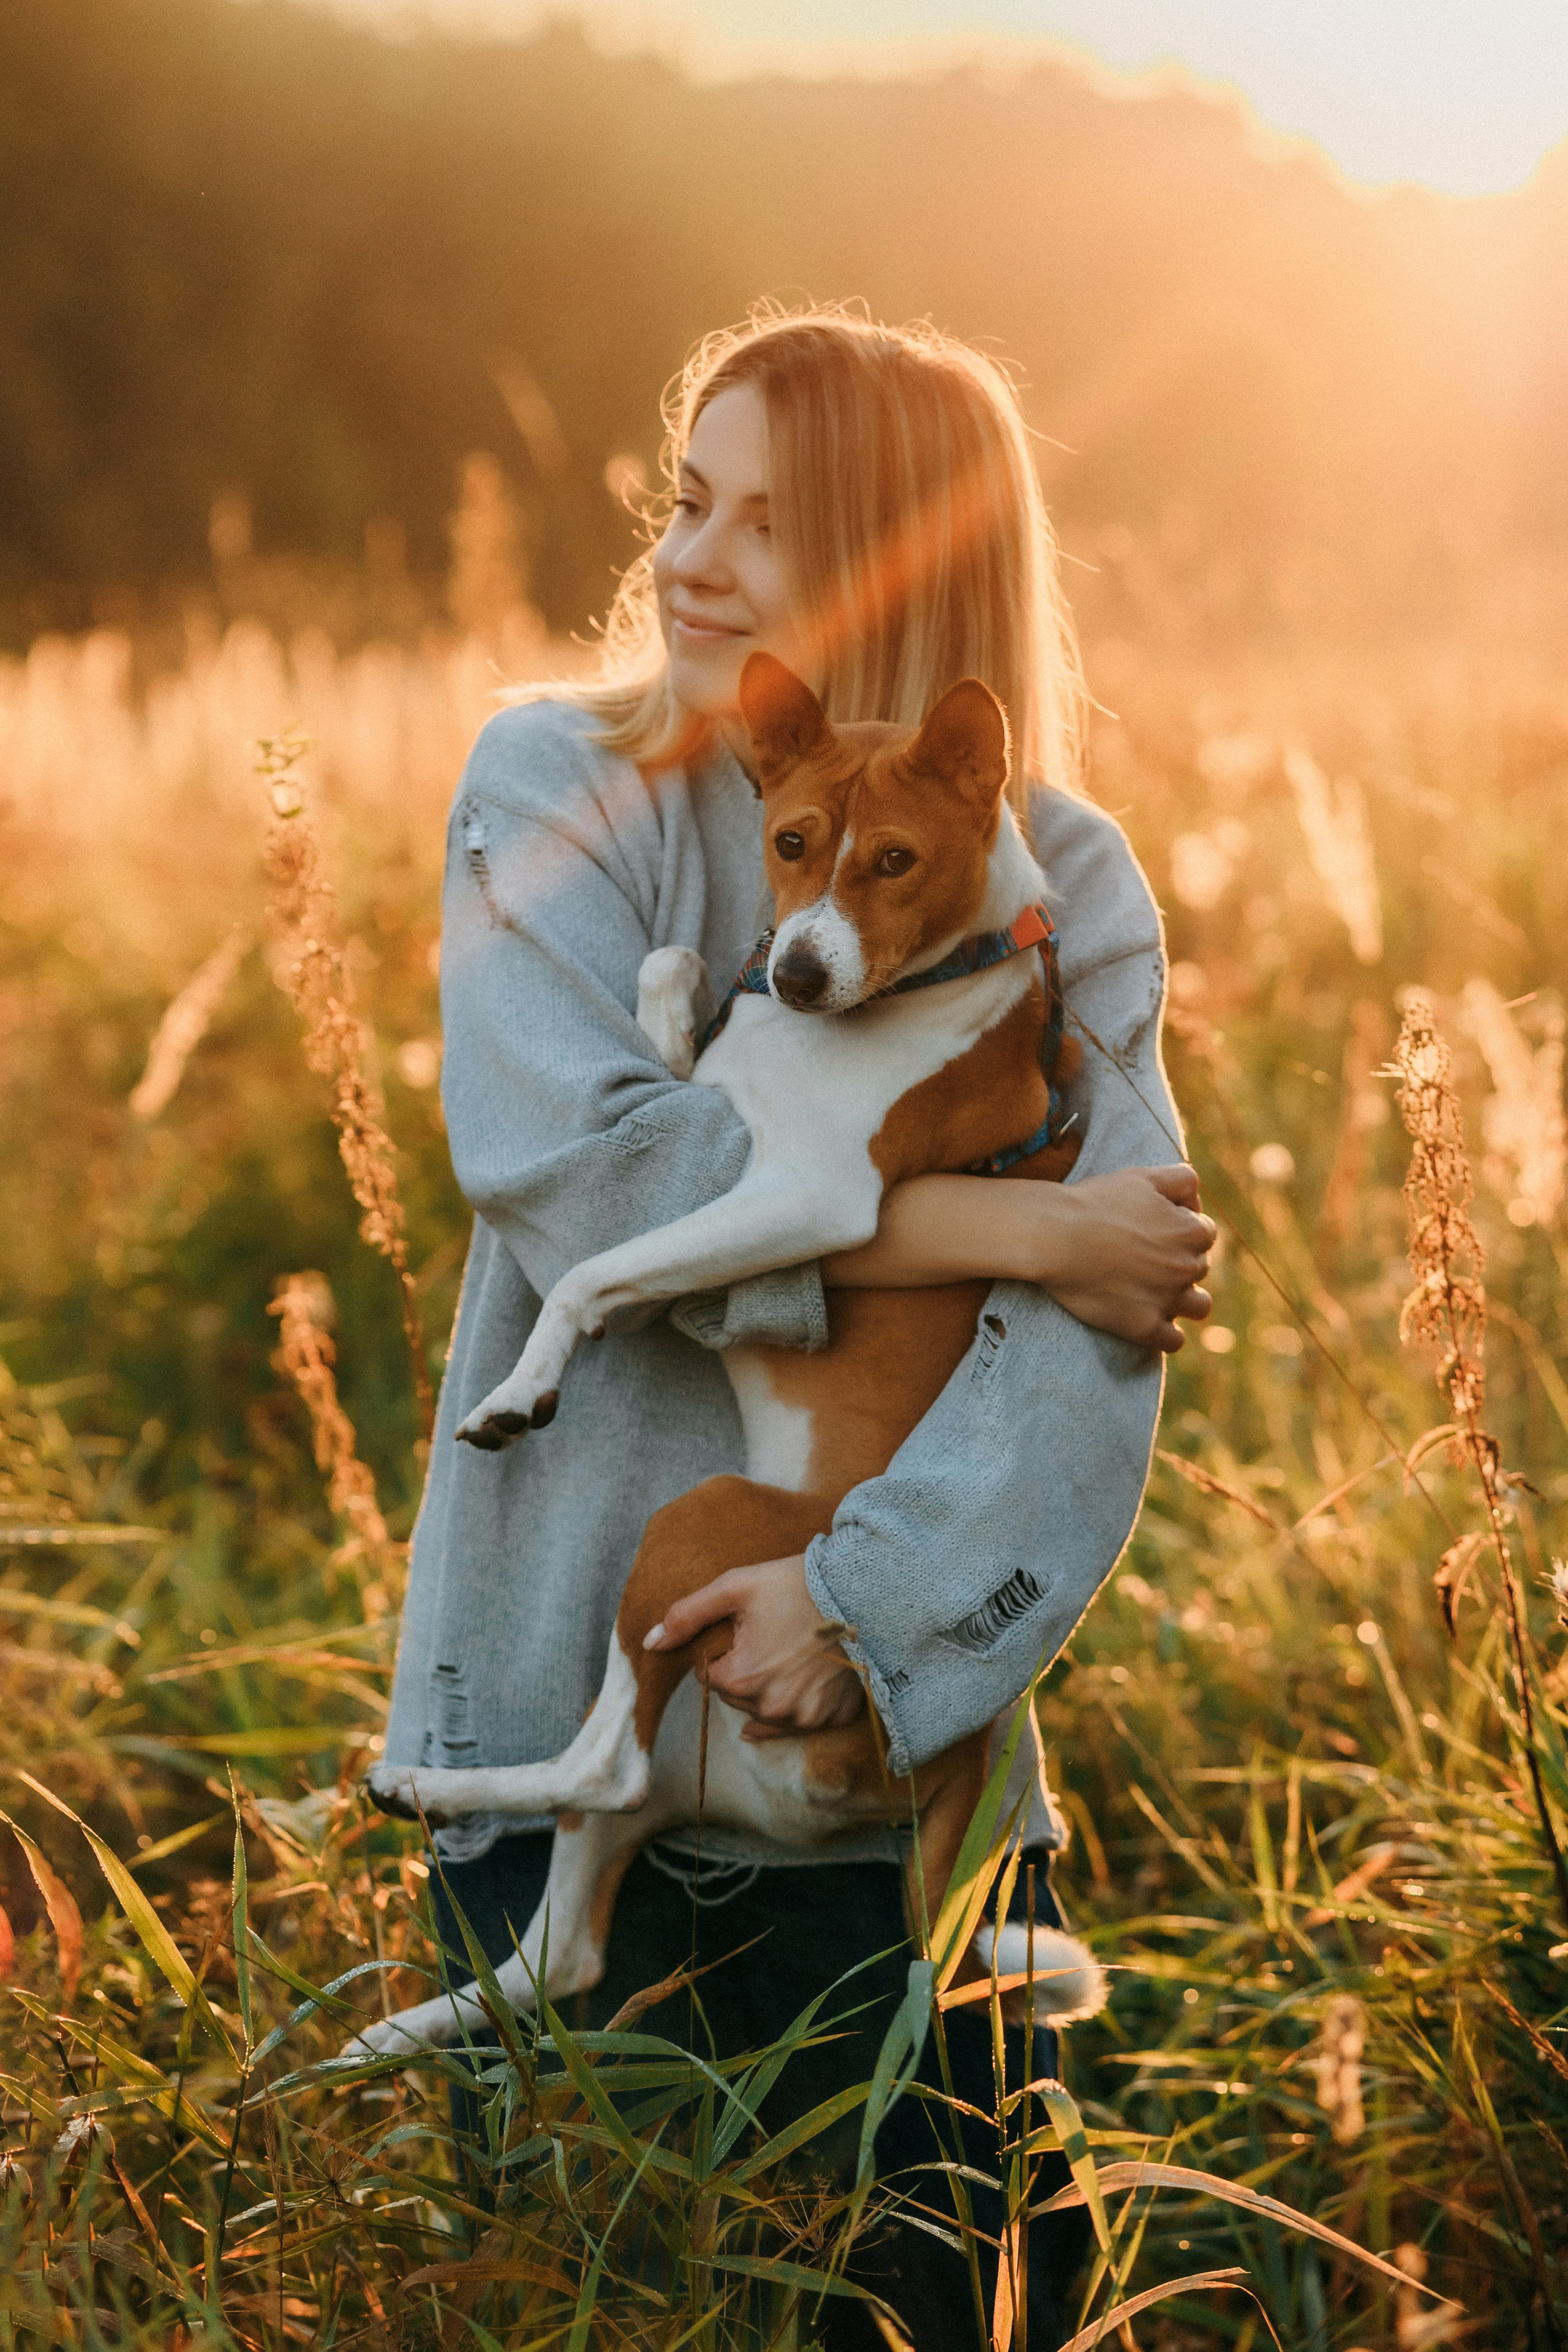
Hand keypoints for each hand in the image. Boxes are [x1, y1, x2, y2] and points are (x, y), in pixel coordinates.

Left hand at [643, 1554, 865, 1740]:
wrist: (863, 1589)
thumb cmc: (795, 1583)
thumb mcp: (736, 1587)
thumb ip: (687, 1615)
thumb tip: (650, 1643)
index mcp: (741, 1679)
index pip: (710, 1675)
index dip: (725, 1649)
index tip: (748, 1626)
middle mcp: (771, 1708)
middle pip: (738, 1696)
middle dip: (747, 1670)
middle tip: (773, 1634)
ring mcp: (805, 1718)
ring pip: (767, 1710)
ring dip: (772, 1688)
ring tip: (793, 1651)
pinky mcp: (833, 1719)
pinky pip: (802, 1721)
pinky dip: (801, 1703)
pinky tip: (807, 1677)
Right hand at [1037, 1165, 1213, 1351]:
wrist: (1056, 1237)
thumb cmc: (1096, 1203)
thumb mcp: (1143, 1176)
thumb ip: (1181, 1179)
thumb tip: (1196, 1201)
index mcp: (1192, 1232)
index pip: (1205, 1234)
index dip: (1181, 1230)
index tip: (1155, 1231)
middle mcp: (1187, 1268)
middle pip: (1199, 1267)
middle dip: (1179, 1262)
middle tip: (1145, 1258)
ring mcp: (1168, 1300)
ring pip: (1199, 1306)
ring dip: (1185, 1300)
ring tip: (1157, 1293)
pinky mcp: (1145, 1327)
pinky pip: (1174, 1341)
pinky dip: (1165, 1334)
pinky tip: (1147, 1320)